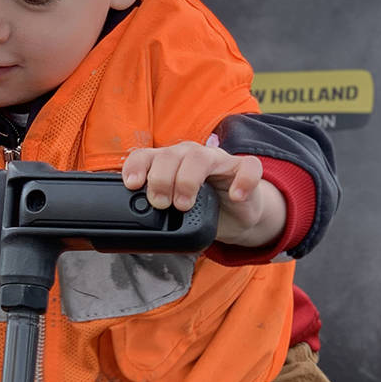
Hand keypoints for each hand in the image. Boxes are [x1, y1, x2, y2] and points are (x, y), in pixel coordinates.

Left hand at [120, 141, 285, 247]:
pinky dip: (242, 181)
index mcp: (168, 162)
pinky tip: (235, 197)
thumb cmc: (199, 207)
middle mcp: (190, 155)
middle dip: (161, 179)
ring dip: (188, 180)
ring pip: (200, 157)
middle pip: (171, 154)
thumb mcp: (173, 207)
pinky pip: (248, 167)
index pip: (146, 154)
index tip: (132, 185)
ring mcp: (218, 161)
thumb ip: (154, 209)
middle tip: (160, 203)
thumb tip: (134, 227)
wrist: (234, 214)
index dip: (136, 166)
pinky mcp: (243, 170)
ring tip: (184, 205)